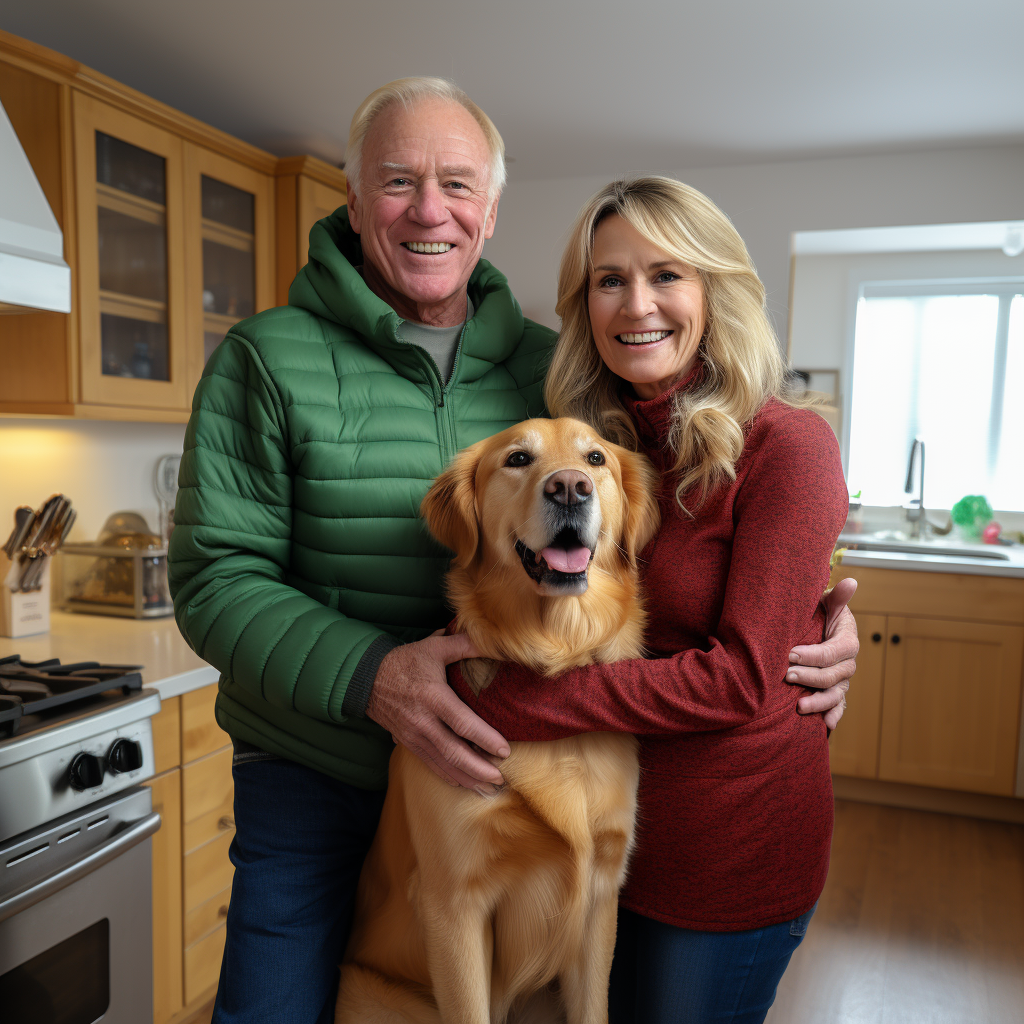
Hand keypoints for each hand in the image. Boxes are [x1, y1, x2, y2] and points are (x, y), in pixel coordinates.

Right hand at [366, 630, 509, 793]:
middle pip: (453, 752)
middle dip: (479, 768)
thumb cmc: (405, 662)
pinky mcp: (408, 744)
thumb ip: (463, 644)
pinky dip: (449, 776)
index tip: (504, 750)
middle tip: (500, 777)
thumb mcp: (434, 647)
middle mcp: (423, 721)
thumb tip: (492, 641)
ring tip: (490, 787)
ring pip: (443, 764)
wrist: (366, 679)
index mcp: (432, 697)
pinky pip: (431, 765)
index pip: (461, 723)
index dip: (484, 738)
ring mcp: (414, 736)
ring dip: (467, 778)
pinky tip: (465, 783)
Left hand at [788, 577, 858, 729]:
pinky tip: (827, 725)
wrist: (814, 629)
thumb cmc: (818, 614)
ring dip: (820, 702)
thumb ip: (837, 597)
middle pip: (834, 676)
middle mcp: (847, 663)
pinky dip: (834, 715)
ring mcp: (841, 680)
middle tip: (787, 675)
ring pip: (836, 695)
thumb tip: (851, 582)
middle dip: (810, 677)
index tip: (791, 654)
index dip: (815, 655)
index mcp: (847, 640)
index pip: (835, 651)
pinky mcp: (834, 692)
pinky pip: (838, 706)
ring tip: (799, 706)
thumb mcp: (826, 603)